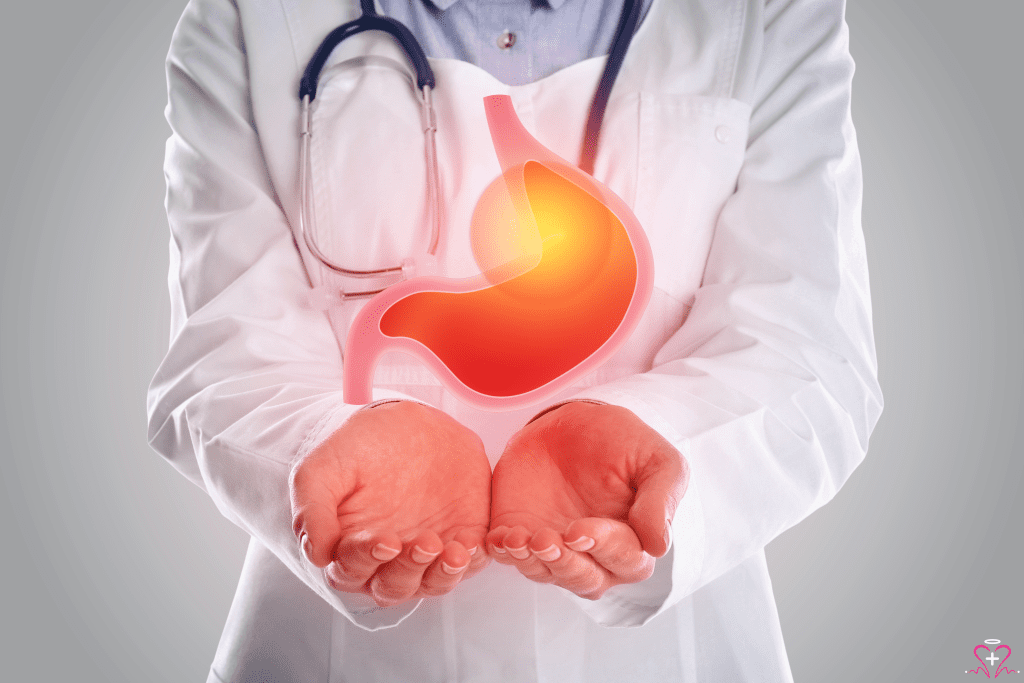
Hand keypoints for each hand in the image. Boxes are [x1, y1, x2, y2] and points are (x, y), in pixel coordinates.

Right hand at [290, 401, 491, 606]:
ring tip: (455, 551)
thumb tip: (316, 554)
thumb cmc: (362, 446)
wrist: (409, 421)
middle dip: (409, 569)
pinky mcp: (463, 538)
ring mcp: (427, 554)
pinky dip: (474, 560)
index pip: (351, 571)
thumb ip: (313, 507)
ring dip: (443, 574)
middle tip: (424, 542)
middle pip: (394, 586)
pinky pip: (471, 562)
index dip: (365, 560)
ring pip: (433, 583)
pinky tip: (475, 545)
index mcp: (349, 548)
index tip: (383, 540)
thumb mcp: (324, 466)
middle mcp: (388, 560)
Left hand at [488, 401, 687, 599]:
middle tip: (547, 539)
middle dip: (564, 563)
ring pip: (545, 573)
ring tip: (519, 538)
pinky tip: (500, 538)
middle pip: (584, 580)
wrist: (575, 422)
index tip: (581, 530)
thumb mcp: (656, 461)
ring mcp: (556, 548)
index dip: (603, 548)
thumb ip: (661, 499)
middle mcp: (595, 556)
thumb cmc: (623, 443)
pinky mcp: (522, 534)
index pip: (625, 560)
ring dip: (531, 561)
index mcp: (633, 543)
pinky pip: (511, 556)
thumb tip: (659, 545)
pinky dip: (504, 552)